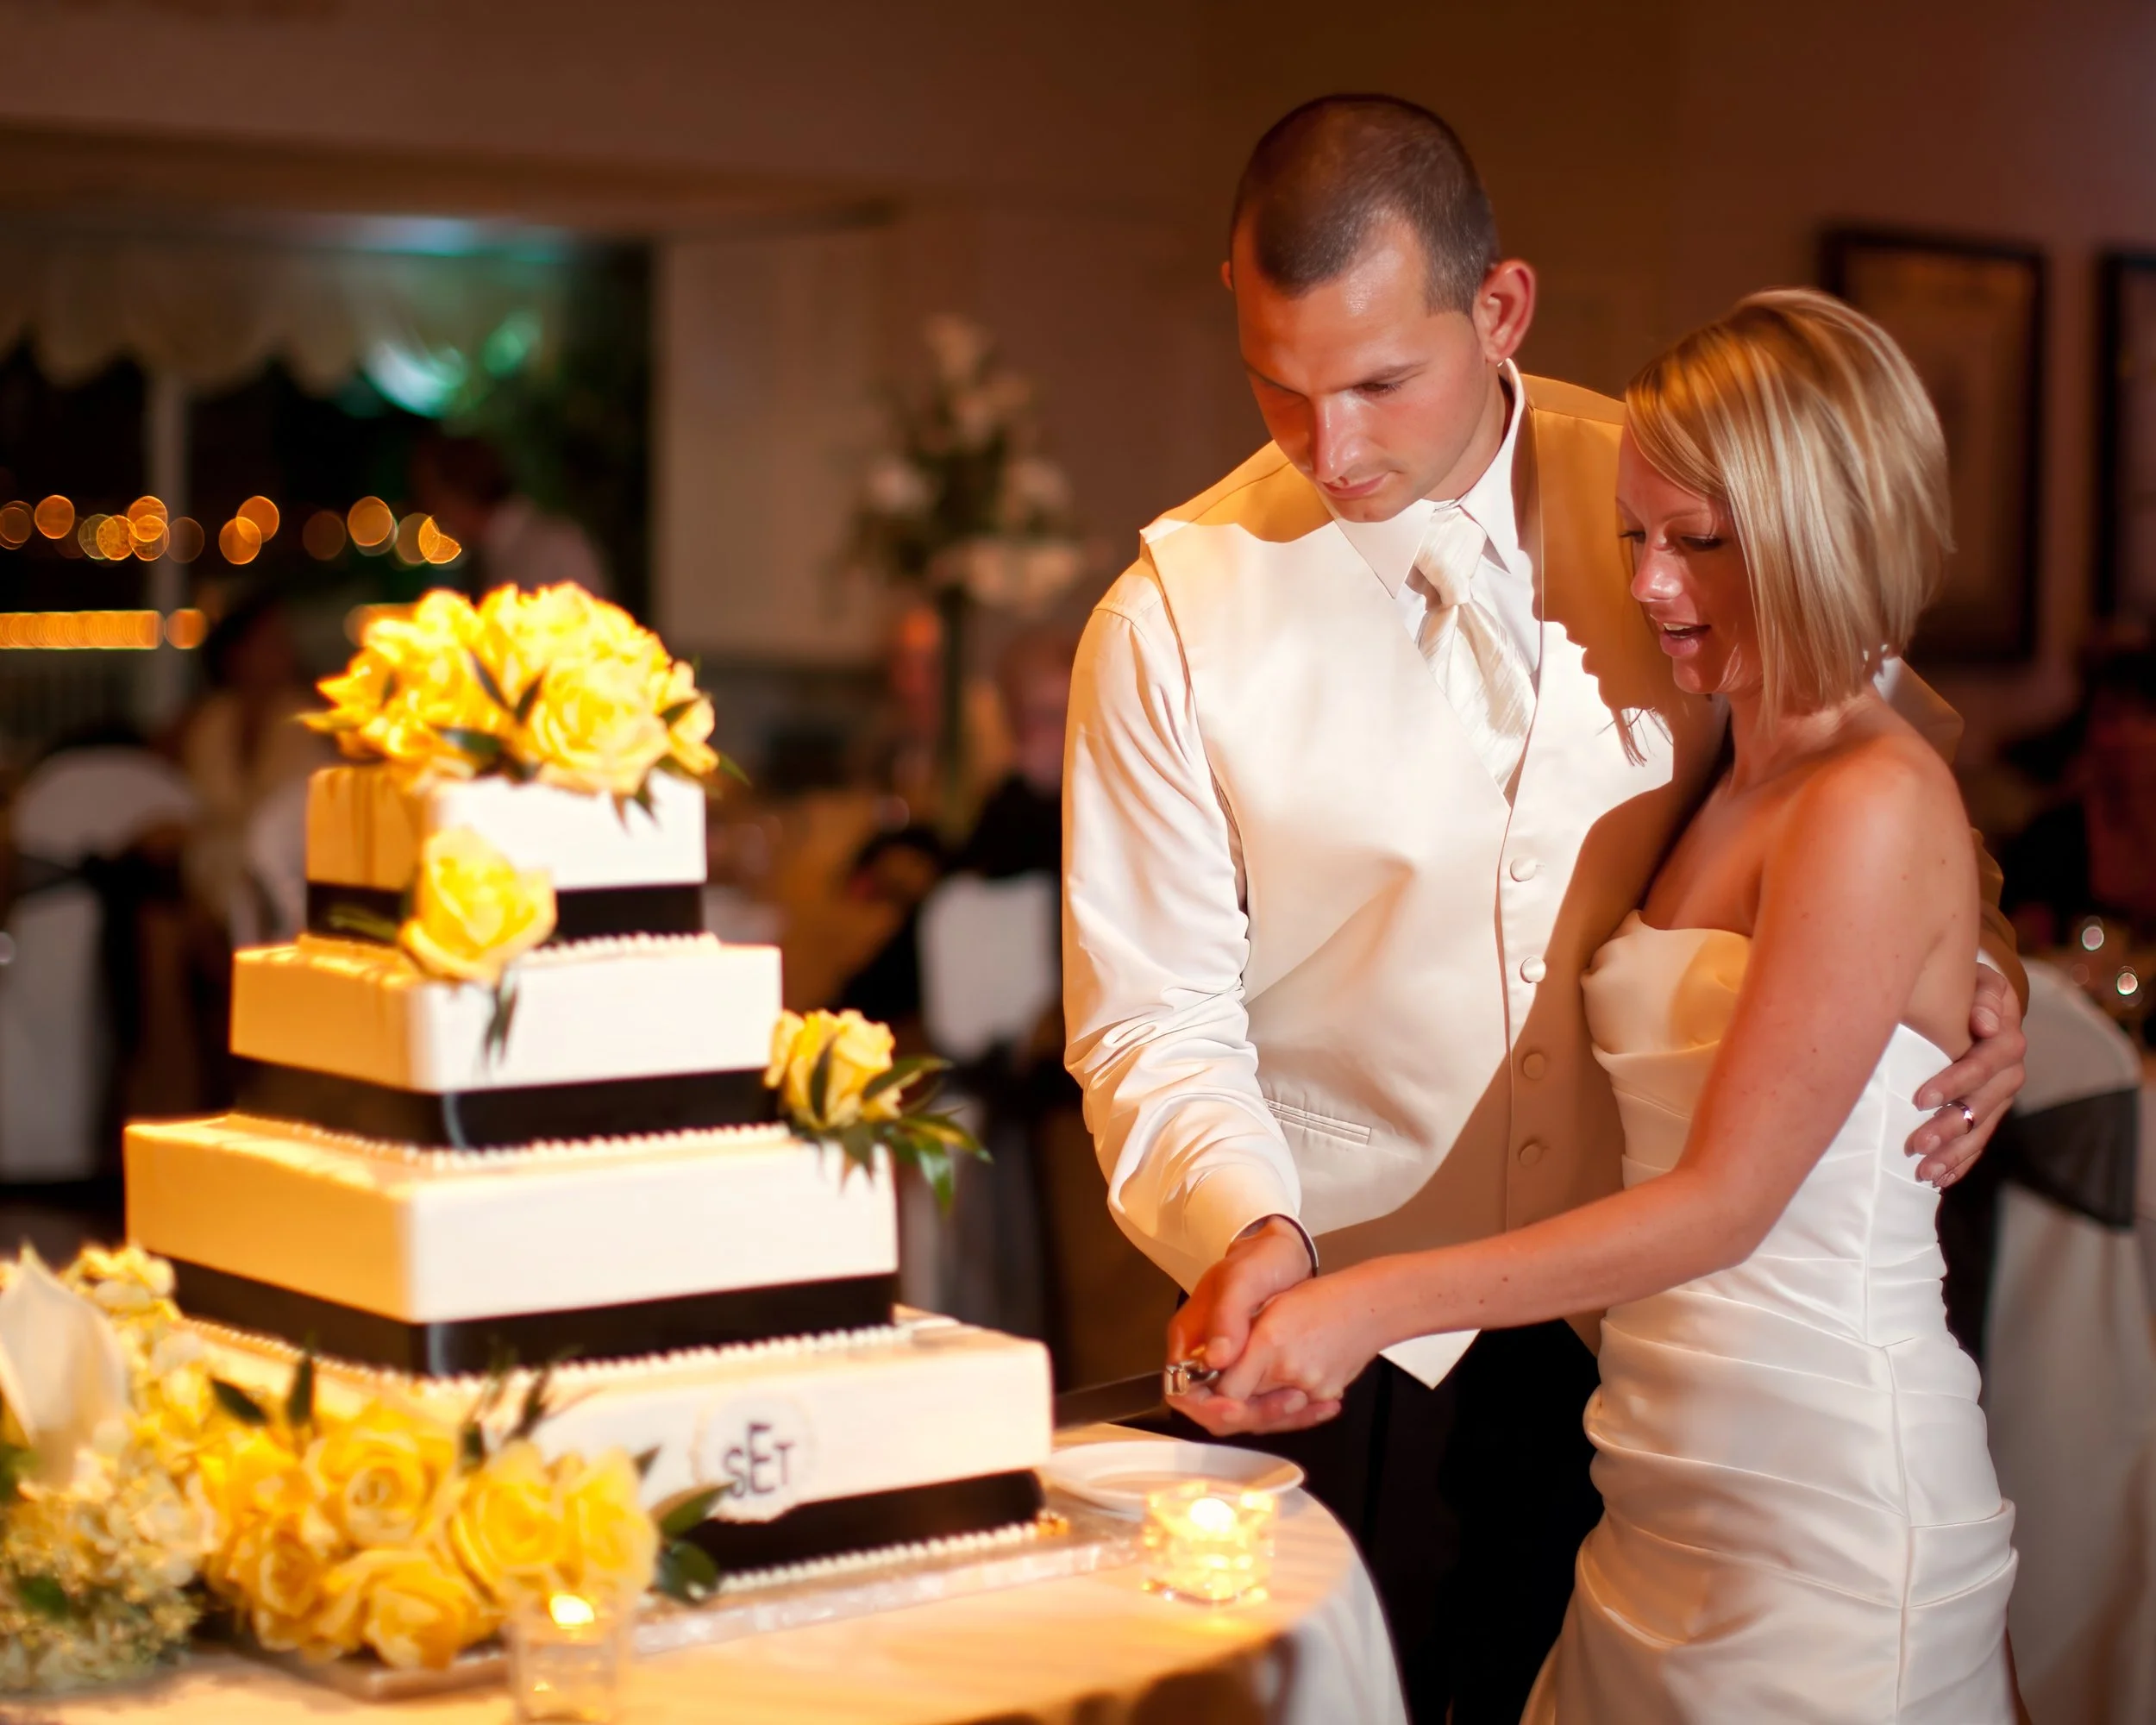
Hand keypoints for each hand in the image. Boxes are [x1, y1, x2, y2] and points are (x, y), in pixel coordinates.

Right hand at [1165, 1218, 1323, 1435]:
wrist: (1285, 1253)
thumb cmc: (1259, 1260)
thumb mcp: (1242, 1280)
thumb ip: (1226, 1317)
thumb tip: (1216, 1359)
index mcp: (1188, 1340)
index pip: (1182, 1391)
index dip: (1207, 1407)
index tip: (1238, 1407)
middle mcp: (1204, 1360)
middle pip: (1214, 1410)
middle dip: (1249, 1415)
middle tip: (1290, 1402)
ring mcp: (1230, 1367)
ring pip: (1243, 1411)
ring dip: (1275, 1415)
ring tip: (1312, 1402)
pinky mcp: (1255, 1371)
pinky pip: (1264, 1402)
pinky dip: (1289, 1408)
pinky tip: (1319, 1404)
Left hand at [1211, 1267, 1382, 1413]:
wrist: (1370, 1306)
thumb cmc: (1320, 1298)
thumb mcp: (1268, 1307)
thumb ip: (1238, 1341)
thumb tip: (1211, 1369)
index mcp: (1269, 1344)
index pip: (1226, 1391)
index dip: (1210, 1395)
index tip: (1203, 1388)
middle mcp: (1289, 1372)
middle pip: (1246, 1409)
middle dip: (1229, 1407)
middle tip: (1219, 1399)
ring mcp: (1311, 1389)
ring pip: (1270, 1415)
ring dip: (1256, 1408)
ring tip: (1246, 1396)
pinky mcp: (1326, 1396)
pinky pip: (1296, 1412)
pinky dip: (1284, 1407)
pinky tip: (1281, 1397)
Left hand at [1908, 966, 2025, 1186]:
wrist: (1974, 1001)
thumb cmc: (1966, 988)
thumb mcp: (1977, 982)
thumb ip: (1983, 997)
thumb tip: (1985, 1023)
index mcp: (2006, 1042)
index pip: (1983, 1066)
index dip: (1954, 1083)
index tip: (1919, 1099)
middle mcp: (2010, 1074)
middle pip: (1982, 1107)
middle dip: (1949, 1128)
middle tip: (1915, 1146)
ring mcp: (2000, 1098)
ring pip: (1980, 1131)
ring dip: (1953, 1154)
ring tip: (1922, 1172)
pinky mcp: (1989, 1113)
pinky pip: (1979, 1142)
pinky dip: (1960, 1162)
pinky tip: (1939, 1179)